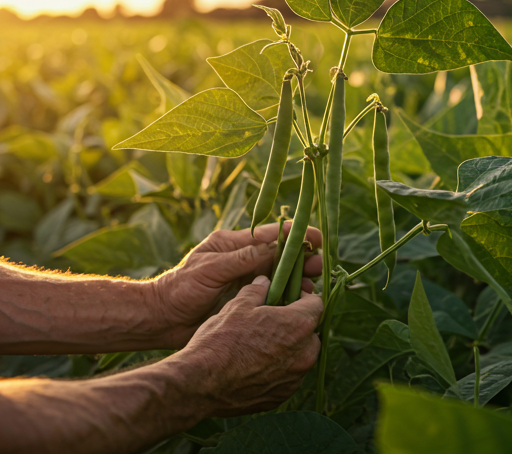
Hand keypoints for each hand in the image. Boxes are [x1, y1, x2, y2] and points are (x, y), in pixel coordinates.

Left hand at [155, 223, 321, 347]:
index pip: (268, 235)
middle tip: (319, 267)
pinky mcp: (246, 299)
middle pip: (279, 255)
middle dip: (301, 258)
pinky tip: (298, 302)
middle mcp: (243, 260)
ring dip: (297, 279)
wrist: (163, 318)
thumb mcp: (209, 269)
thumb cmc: (181, 288)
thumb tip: (274, 247)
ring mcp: (246, 280)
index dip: (294, 234)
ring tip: (313, 287)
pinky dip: (286, 296)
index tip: (316, 238)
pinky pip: (272, 294)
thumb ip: (241, 259)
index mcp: (233, 244)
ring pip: (279, 275)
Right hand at [174, 275, 322, 416]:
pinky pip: (289, 377)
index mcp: (297, 325)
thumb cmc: (221, 340)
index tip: (290, 297)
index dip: (304, 297)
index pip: (317, 304)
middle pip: (312, 332)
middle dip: (298, 324)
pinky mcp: (282, 396)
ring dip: (290, 347)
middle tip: (276, 319)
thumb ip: (257, 291)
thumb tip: (264, 282)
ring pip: (302, 356)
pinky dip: (280, 368)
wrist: (202, 383)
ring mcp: (294, 379)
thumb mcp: (238, 305)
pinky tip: (258, 362)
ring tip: (265, 342)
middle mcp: (303, 354)